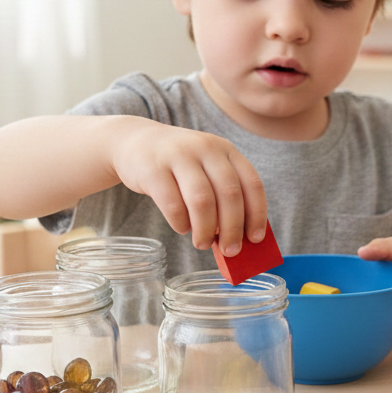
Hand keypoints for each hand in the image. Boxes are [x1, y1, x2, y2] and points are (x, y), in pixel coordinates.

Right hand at [109, 118, 265, 253]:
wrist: (134, 141)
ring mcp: (179, 156)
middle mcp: (206, 148)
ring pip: (202, 200)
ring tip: (202, 243)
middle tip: (230, 251)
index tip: (255, 239)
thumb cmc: (178, 165)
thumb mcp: (206, 168)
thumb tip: (237, 237)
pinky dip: (181, 223)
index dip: (257, 214)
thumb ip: (222, 194)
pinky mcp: (154, 169)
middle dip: (233, 228)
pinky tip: (182, 228)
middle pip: (229, 194)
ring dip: (206, 229)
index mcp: (226, 150)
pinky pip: (173, 204)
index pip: (252, 183)